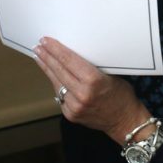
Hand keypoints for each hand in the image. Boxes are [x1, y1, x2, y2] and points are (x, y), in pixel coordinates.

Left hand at [33, 37, 151, 144]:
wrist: (124, 121)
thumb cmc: (121, 95)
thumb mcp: (110, 74)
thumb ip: (90, 67)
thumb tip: (71, 55)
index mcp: (93, 81)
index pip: (69, 60)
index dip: (55, 49)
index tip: (46, 41)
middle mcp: (81, 94)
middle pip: (58, 70)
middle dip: (46, 57)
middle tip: (38, 47)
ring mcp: (74, 106)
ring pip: (56, 83)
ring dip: (47, 69)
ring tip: (39, 58)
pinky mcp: (70, 114)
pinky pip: (60, 95)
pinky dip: (56, 84)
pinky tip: (51, 75)